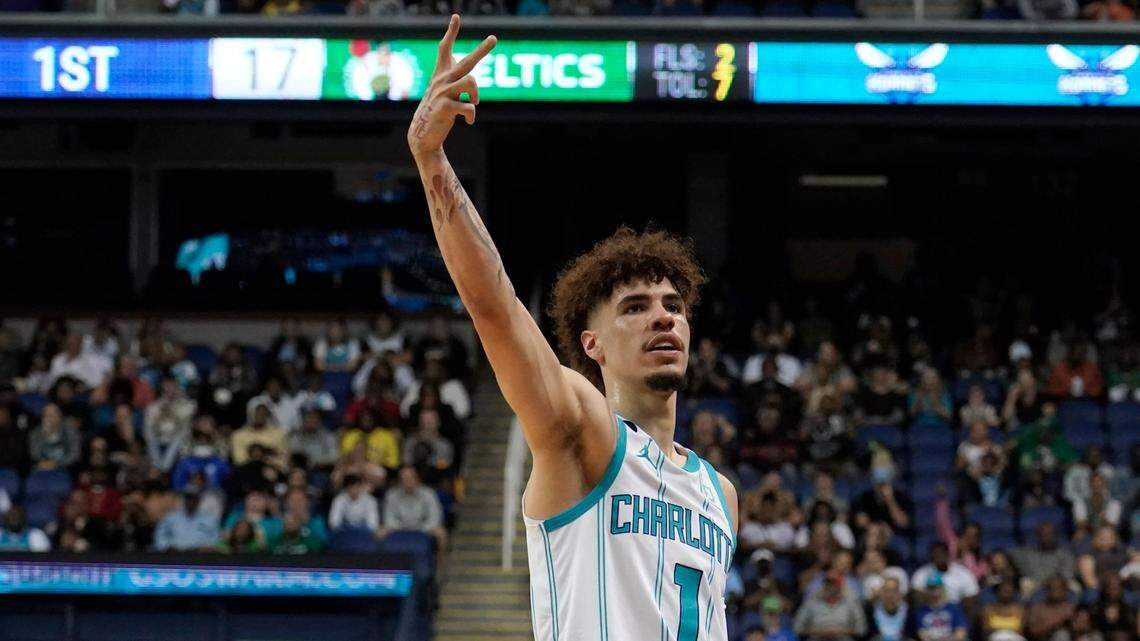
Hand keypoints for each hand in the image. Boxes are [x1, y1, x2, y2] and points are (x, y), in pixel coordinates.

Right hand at [407, 14, 496, 159]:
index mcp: (442, 75)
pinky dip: (472, 115)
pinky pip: (469, 107)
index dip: (451, 32)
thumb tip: (471, 81)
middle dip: (482, 50)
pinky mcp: (445, 107)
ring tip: (473, 104)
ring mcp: (443, 93)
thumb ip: (456, 83)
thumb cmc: (438, 113)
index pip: (445, 49)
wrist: (423, 135)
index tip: (456, 16)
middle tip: (494, 38)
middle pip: (466, 61)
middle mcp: (443, 80)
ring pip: (471, 82)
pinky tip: (469, 121)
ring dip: (476, 96)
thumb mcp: (445, 94)